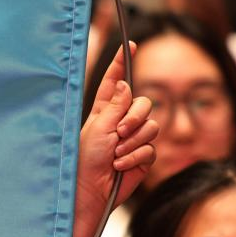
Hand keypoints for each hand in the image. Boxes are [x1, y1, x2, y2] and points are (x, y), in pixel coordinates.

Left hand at [73, 45, 157, 236]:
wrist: (90, 193)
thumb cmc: (84, 162)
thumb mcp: (97, 129)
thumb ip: (114, 106)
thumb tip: (124, 84)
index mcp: (102, 111)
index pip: (114, 82)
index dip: (121, 63)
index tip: (130, 44)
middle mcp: (119, 122)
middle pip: (143, 103)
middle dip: (135, 117)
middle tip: (119, 133)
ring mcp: (132, 139)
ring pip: (151, 125)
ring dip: (134, 141)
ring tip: (116, 154)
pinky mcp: (142, 156)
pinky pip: (151, 147)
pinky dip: (136, 156)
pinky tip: (121, 166)